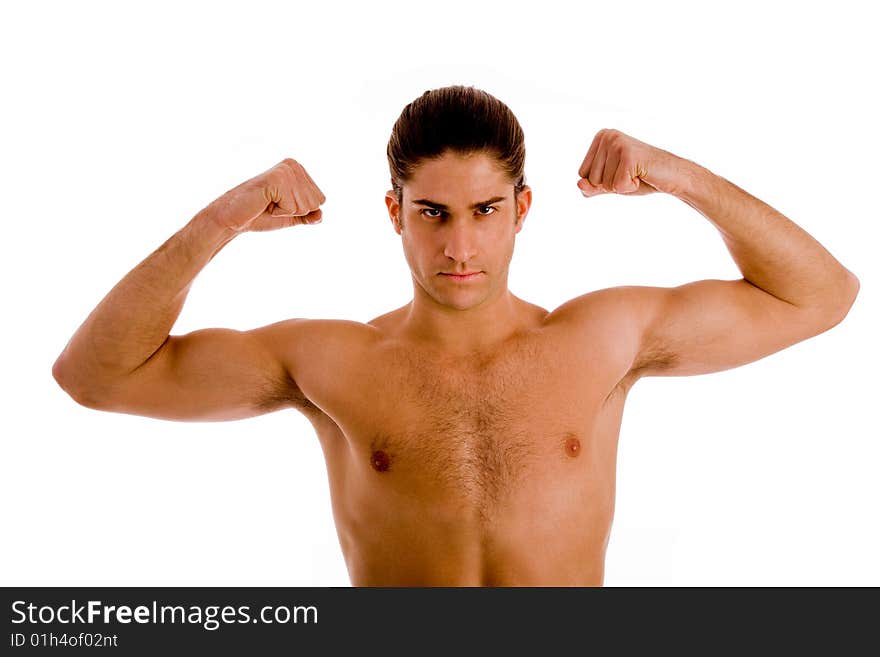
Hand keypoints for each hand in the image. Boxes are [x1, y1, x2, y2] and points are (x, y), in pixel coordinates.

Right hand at [202, 158, 326, 233]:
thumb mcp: (291, 216)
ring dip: (286, 212)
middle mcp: (293, 165)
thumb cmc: (260, 215)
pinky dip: (280, 212)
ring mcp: (286, 170)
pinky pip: (293, 207)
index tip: (280, 205)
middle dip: (295, 212)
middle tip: (273, 205)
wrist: (233, 218)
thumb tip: (320, 215)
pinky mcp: (277, 178)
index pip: (321, 200)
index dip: (300, 211)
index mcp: (298, 169)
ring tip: (268, 203)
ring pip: (306, 206)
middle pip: (316, 202)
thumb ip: (308, 215)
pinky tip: (265, 203)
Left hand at [577, 129, 686, 197]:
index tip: (621, 171)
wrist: (672, 176)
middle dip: (611, 184)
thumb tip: (579, 184)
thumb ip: (591, 187)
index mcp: (600, 137)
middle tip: (631, 173)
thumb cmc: (640, 178)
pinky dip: (630, 187)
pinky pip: (618, 186)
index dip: (602, 182)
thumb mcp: (610, 184)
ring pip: (604, 184)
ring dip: (621, 186)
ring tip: (637, 173)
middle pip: (591, 179)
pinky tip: (642, 175)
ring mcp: (618, 143)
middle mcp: (607, 135)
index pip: (582, 174)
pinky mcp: (629, 155)